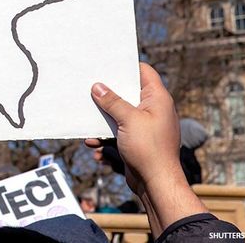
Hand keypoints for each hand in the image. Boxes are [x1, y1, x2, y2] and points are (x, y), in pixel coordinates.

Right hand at [86, 63, 205, 236]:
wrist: (157, 183)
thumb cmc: (149, 149)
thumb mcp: (128, 120)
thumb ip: (113, 102)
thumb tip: (97, 87)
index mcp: (157, 99)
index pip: (144, 72)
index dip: (126, 65)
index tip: (106, 62)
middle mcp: (153, 109)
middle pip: (128, 92)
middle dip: (108, 92)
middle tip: (89, 85)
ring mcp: (145, 124)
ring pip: (120, 112)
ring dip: (103, 117)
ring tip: (87, 118)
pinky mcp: (137, 139)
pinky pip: (118, 130)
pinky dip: (105, 134)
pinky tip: (93, 142)